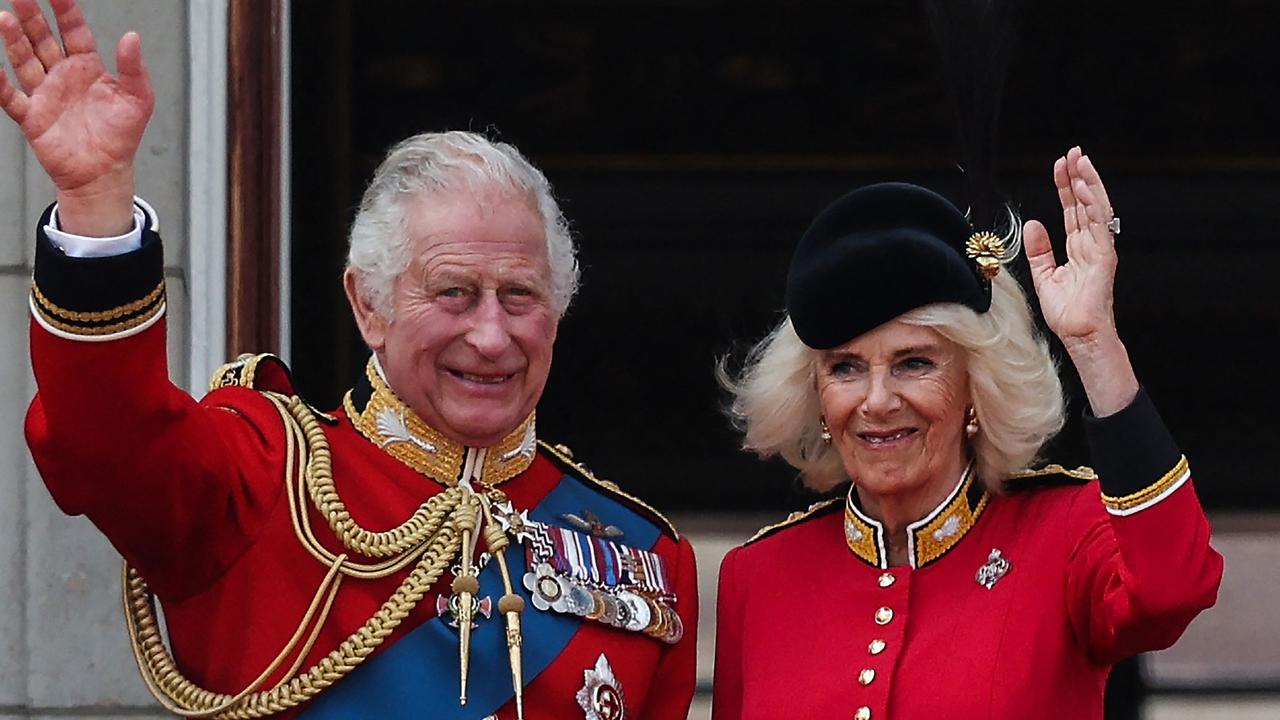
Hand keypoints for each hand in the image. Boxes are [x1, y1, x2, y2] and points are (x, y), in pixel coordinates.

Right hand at [0, 0, 153, 234]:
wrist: (104, 174)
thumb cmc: (122, 137)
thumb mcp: (138, 100)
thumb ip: (134, 68)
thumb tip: (132, 36)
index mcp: (88, 68)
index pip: (73, 31)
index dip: (65, 10)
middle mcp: (63, 76)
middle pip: (43, 39)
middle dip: (32, 17)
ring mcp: (45, 94)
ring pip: (25, 61)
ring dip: (14, 41)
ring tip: (5, 18)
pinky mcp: (32, 117)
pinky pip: (11, 98)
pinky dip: (0, 85)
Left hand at [1022, 146, 1119, 348]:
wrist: (1078, 334)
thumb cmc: (1067, 312)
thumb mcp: (1044, 275)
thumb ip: (1039, 249)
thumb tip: (1033, 224)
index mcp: (1078, 247)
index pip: (1072, 209)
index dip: (1065, 187)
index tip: (1059, 166)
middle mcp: (1091, 243)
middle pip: (1085, 202)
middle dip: (1078, 176)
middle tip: (1073, 152)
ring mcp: (1100, 248)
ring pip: (1096, 207)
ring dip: (1088, 183)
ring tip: (1080, 161)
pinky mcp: (1104, 256)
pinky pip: (1099, 224)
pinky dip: (1092, 203)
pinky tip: (1084, 186)